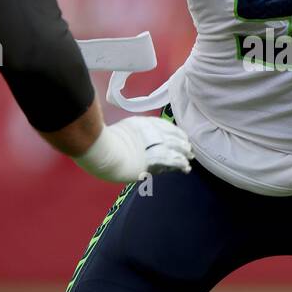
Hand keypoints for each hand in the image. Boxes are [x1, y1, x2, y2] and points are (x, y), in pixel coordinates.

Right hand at [74, 115, 193, 183]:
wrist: (103, 152)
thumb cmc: (103, 144)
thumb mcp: (116, 133)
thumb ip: (127, 134)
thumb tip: (128, 139)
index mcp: (141, 124)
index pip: (163, 126)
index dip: (173, 132)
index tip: (180, 137)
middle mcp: (150, 132)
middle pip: (172, 136)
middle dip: (181, 143)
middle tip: (188, 149)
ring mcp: (152, 145)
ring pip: (175, 148)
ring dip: (183, 154)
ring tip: (188, 160)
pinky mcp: (154, 160)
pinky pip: (172, 161)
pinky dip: (180, 164)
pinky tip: (185, 168)